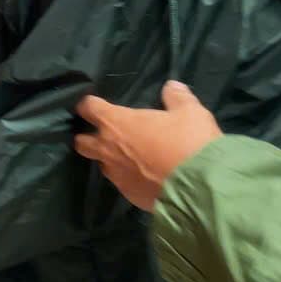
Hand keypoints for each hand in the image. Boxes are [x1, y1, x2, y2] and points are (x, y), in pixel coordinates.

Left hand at [75, 81, 222, 211]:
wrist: (199, 188)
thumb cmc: (189, 143)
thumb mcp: (191, 113)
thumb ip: (177, 97)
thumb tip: (172, 86)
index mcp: (116, 123)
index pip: (88, 108)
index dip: (89, 104)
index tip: (93, 103)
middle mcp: (108, 149)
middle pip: (82, 142)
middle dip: (88, 136)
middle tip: (104, 134)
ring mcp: (116, 175)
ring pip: (101, 165)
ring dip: (110, 159)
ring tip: (129, 157)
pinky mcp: (128, 195)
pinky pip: (121, 183)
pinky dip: (128, 178)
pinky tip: (144, 177)